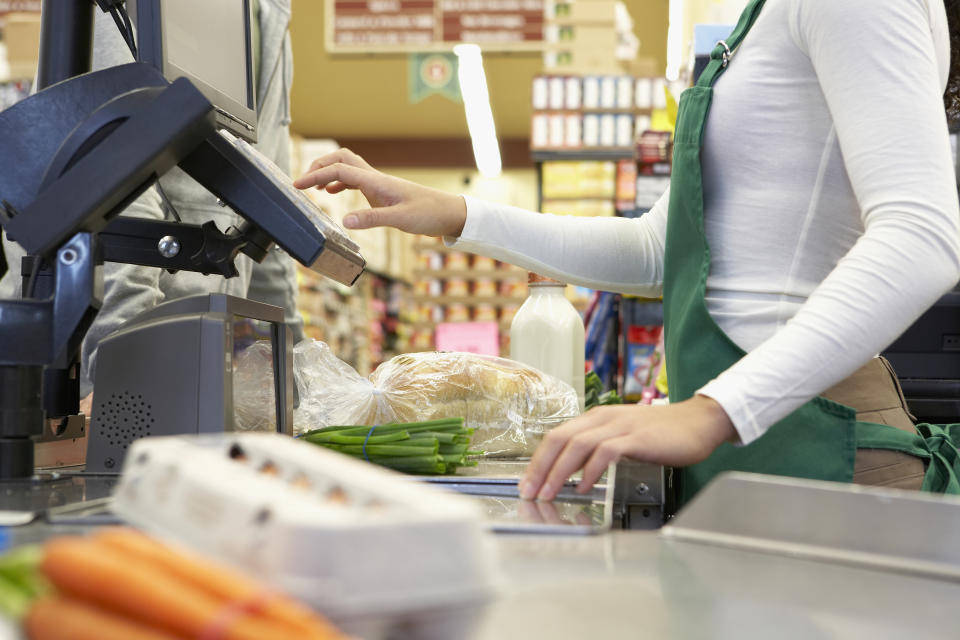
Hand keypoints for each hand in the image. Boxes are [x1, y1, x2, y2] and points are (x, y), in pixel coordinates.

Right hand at [293, 148, 466, 236]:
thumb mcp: (400, 219)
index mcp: (376, 181)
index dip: (314, 175)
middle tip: (303, 182)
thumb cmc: (429, 214)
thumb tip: (345, 222)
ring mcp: (379, 184)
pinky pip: (356, 180)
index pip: (338, 170)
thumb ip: (372, 219)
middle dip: (319, 166)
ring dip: (328, 173)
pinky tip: (333, 193)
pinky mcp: (382, 192)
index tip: (297, 185)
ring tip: (313, 187)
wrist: (448, 213)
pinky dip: (340, 182)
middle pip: (340, 159)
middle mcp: (375, 178)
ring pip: (347, 168)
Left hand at [518, 395, 736, 500]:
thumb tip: (572, 473)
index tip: (527, 483)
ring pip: (577, 445)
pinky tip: (585, 486)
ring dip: (559, 472)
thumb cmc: (661, 433)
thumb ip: (598, 449)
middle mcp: (602, 418)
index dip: (538, 460)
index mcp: (595, 418)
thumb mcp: (622, 436)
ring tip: (550, 493)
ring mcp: (619, 426)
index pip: (556, 436)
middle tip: (529, 492)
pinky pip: (606, 452)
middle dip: (540, 468)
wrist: (698, 421)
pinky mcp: (636, 437)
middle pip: (559, 439)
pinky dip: (591, 470)